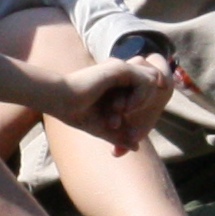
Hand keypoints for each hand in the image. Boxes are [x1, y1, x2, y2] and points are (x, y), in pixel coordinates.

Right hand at [44, 54, 173, 152]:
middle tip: (126, 118)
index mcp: (117, 83)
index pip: (144, 89)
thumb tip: (136, 147)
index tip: (125, 124)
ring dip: (145, 99)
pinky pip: (147, 81)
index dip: (143, 106)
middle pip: (153, 83)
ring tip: (125, 112)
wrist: (61, 101)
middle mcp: (121, 73)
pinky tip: (125, 108)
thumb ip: (120, 135)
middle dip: (148, 103)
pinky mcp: (120, 68)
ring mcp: (121, 68)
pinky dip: (141, 97)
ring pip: (153, 80)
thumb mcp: (104, 127)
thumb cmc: (76, 113)